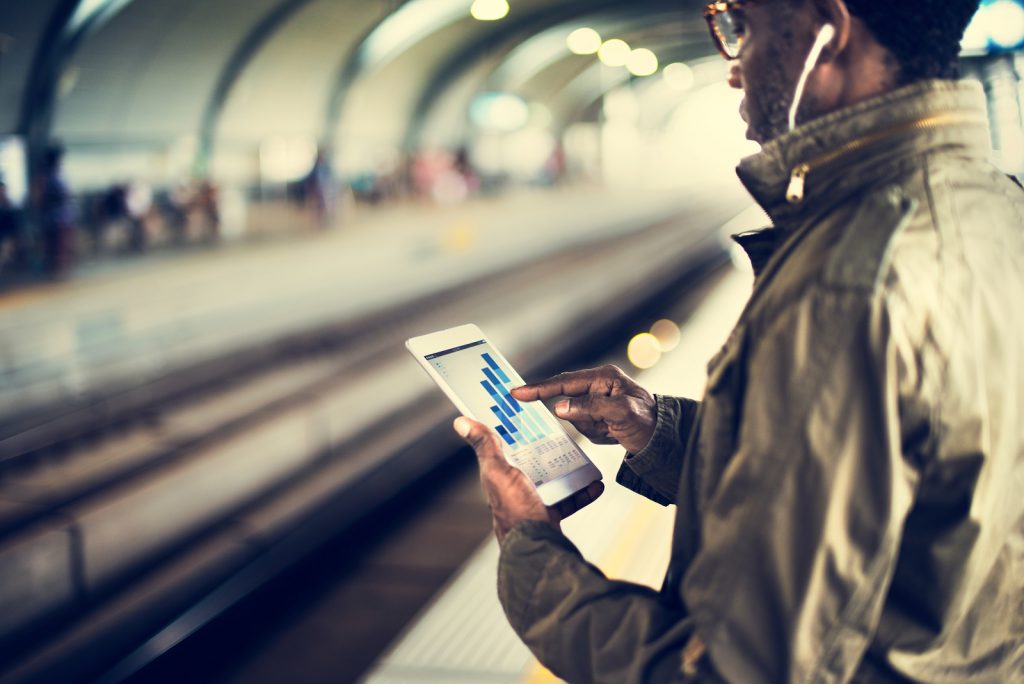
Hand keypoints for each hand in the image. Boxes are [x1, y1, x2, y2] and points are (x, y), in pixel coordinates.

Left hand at [455, 416, 604, 541]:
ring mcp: (532, 503)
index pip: (502, 447)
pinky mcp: (550, 515)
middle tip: (559, 432)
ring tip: (579, 456)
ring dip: (568, 469)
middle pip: (530, 462)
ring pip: (552, 480)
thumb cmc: (515, 511)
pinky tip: (594, 484)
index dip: (510, 431)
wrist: (537, 548)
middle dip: (545, 448)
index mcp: (499, 476)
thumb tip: (461, 422)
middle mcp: (513, 489)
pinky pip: (569, 500)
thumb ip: (485, 447)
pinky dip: (582, 492)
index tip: (523, 415)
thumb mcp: (499, 472)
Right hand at [510, 365, 656, 453]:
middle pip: (569, 401)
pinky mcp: (598, 415)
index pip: (564, 382)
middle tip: (597, 424)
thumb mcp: (621, 413)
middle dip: (582, 418)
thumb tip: (559, 407)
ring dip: (593, 428)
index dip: (539, 388)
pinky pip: (584, 427)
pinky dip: (597, 434)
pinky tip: (614, 433)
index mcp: (603, 377)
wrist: (664, 440)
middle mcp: (597, 385)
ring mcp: (597, 401)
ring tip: (614, 430)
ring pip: (575, 418)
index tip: (517, 392)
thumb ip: (589, 407)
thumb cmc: (647, 421)